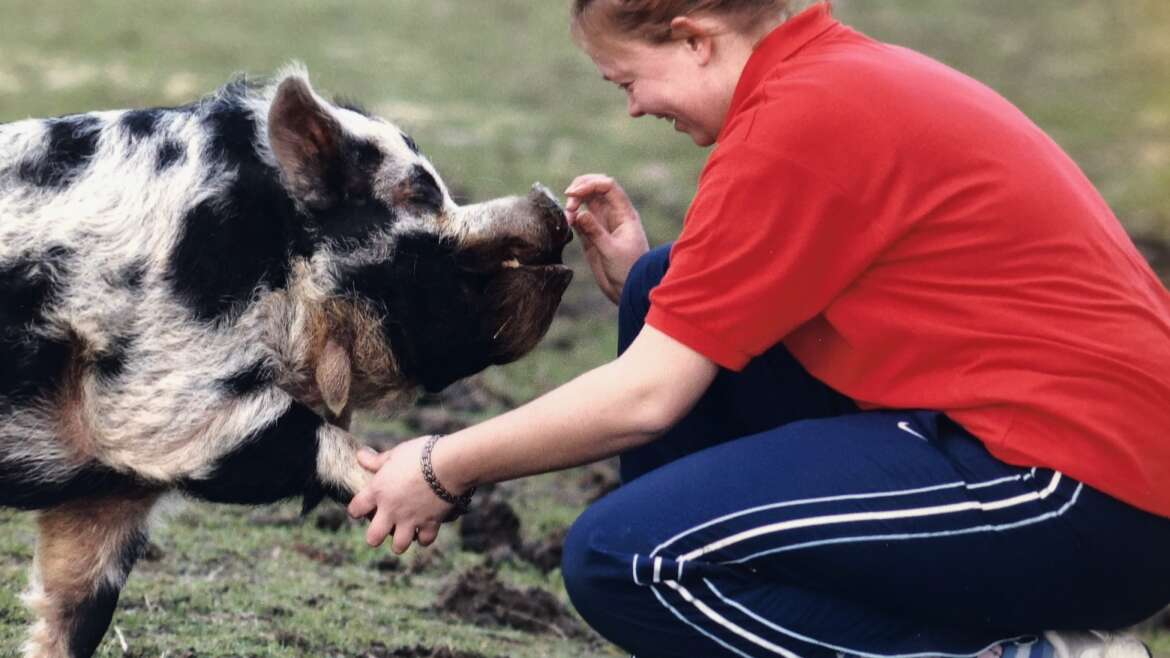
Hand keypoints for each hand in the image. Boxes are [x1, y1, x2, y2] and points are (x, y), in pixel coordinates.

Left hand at [347, 438, 452, 552]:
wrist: (449, 464)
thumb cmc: (421, 454)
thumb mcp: (396, 453)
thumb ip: (377, 460)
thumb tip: (360, 456)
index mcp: (378, 491)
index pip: (356, 509)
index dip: (356, 510)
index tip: (361, 509)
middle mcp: (391, 510)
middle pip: (373, 538)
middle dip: (375, 537)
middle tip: (382, 529)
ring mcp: (410, 519)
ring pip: (398, 546)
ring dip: (400, 541)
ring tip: (404, 533)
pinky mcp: (430, 523)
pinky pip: (424, 540)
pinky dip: (425, 537)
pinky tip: (425, 529)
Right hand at [564, 174, 649, 303]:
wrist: (628, 290)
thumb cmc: (628, 270)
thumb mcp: (611, 251)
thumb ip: (595, 232)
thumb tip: (579, 213)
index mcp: (624, 213)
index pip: (608, 186)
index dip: (589, 184)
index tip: (572, 194)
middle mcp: (613, 214)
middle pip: (596, 188)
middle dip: (580, 188)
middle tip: (568, 202)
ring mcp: (602, 224)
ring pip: (586, 201)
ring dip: (574, 203)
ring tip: (567, 217)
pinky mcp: (591, 236)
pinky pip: (579, 218)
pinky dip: (571, 216)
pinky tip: (566, 223)